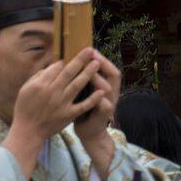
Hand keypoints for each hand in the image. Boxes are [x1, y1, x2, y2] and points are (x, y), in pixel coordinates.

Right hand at [4, 47, 103, 175]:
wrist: (28, 131)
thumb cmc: (24, 109)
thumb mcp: (24, 90)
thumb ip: (37, 77)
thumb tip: (51, 67)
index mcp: (40, 85)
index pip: (56, 68)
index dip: (66, 60)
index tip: (73, 53)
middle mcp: (52, 92)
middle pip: (69, 72)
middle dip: (80, 60)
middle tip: (90, 50)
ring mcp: (62, 103)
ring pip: (78, 85)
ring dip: (88, 73)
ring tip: (96, 63)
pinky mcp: (68, 114)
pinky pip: (83, 105)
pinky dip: (93, 99)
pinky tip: (101, 91)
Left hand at [72, 50, 120, 177]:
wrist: (89, 130)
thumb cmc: (82, 108)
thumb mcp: (81, 91)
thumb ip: (79, 78)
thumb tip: (67, 61)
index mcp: (104, 85)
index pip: (107, 67)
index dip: (101, 58)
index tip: (89, 49)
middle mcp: (110, 92)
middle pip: (113, 74)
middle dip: (102, 64)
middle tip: (92, 55)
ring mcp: (109, 103)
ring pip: (108, 88)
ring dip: (99, 80)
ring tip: (90, 72)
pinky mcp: (104, 115)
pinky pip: (104, 105)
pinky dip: (99, 100)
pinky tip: (93, 94)